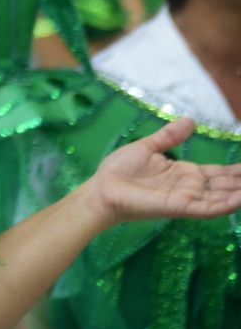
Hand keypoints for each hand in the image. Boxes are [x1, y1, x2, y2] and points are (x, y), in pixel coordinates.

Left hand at [87, 117, 240, 226]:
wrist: (101, 188)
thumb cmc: (120, 170)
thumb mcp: (148, 146)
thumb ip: (170, 136)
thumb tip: (191, 120)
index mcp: (185, 173)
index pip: (219, 173)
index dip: (237, 171)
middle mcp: (191, 187)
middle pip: (226, 185)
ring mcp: (186, 198)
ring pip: (223, 197)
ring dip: (240, 193)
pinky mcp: (178, 207)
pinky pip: (207, 208)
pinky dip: (226, 204)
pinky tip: (240, 198)